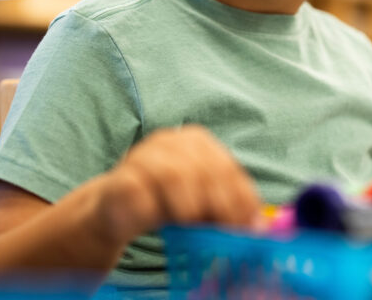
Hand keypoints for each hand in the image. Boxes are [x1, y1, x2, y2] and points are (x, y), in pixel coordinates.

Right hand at [100, 125, 261, 242]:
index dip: (241, 198)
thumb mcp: (202, 202)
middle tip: (225, 230)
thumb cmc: (164, 202)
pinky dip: (153, 210)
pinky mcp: (120, 179)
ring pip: (173, 176)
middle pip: (204, 170)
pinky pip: (140, 193)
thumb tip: (258, 226)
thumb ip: (228, 208)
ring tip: (192, 225)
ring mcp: (142, 156)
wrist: (113, 208)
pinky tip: (159, 221)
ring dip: (188, 206)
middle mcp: (171, 142)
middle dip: (220, 204)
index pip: (227, 167)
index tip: (248, 225)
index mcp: (196, 141)